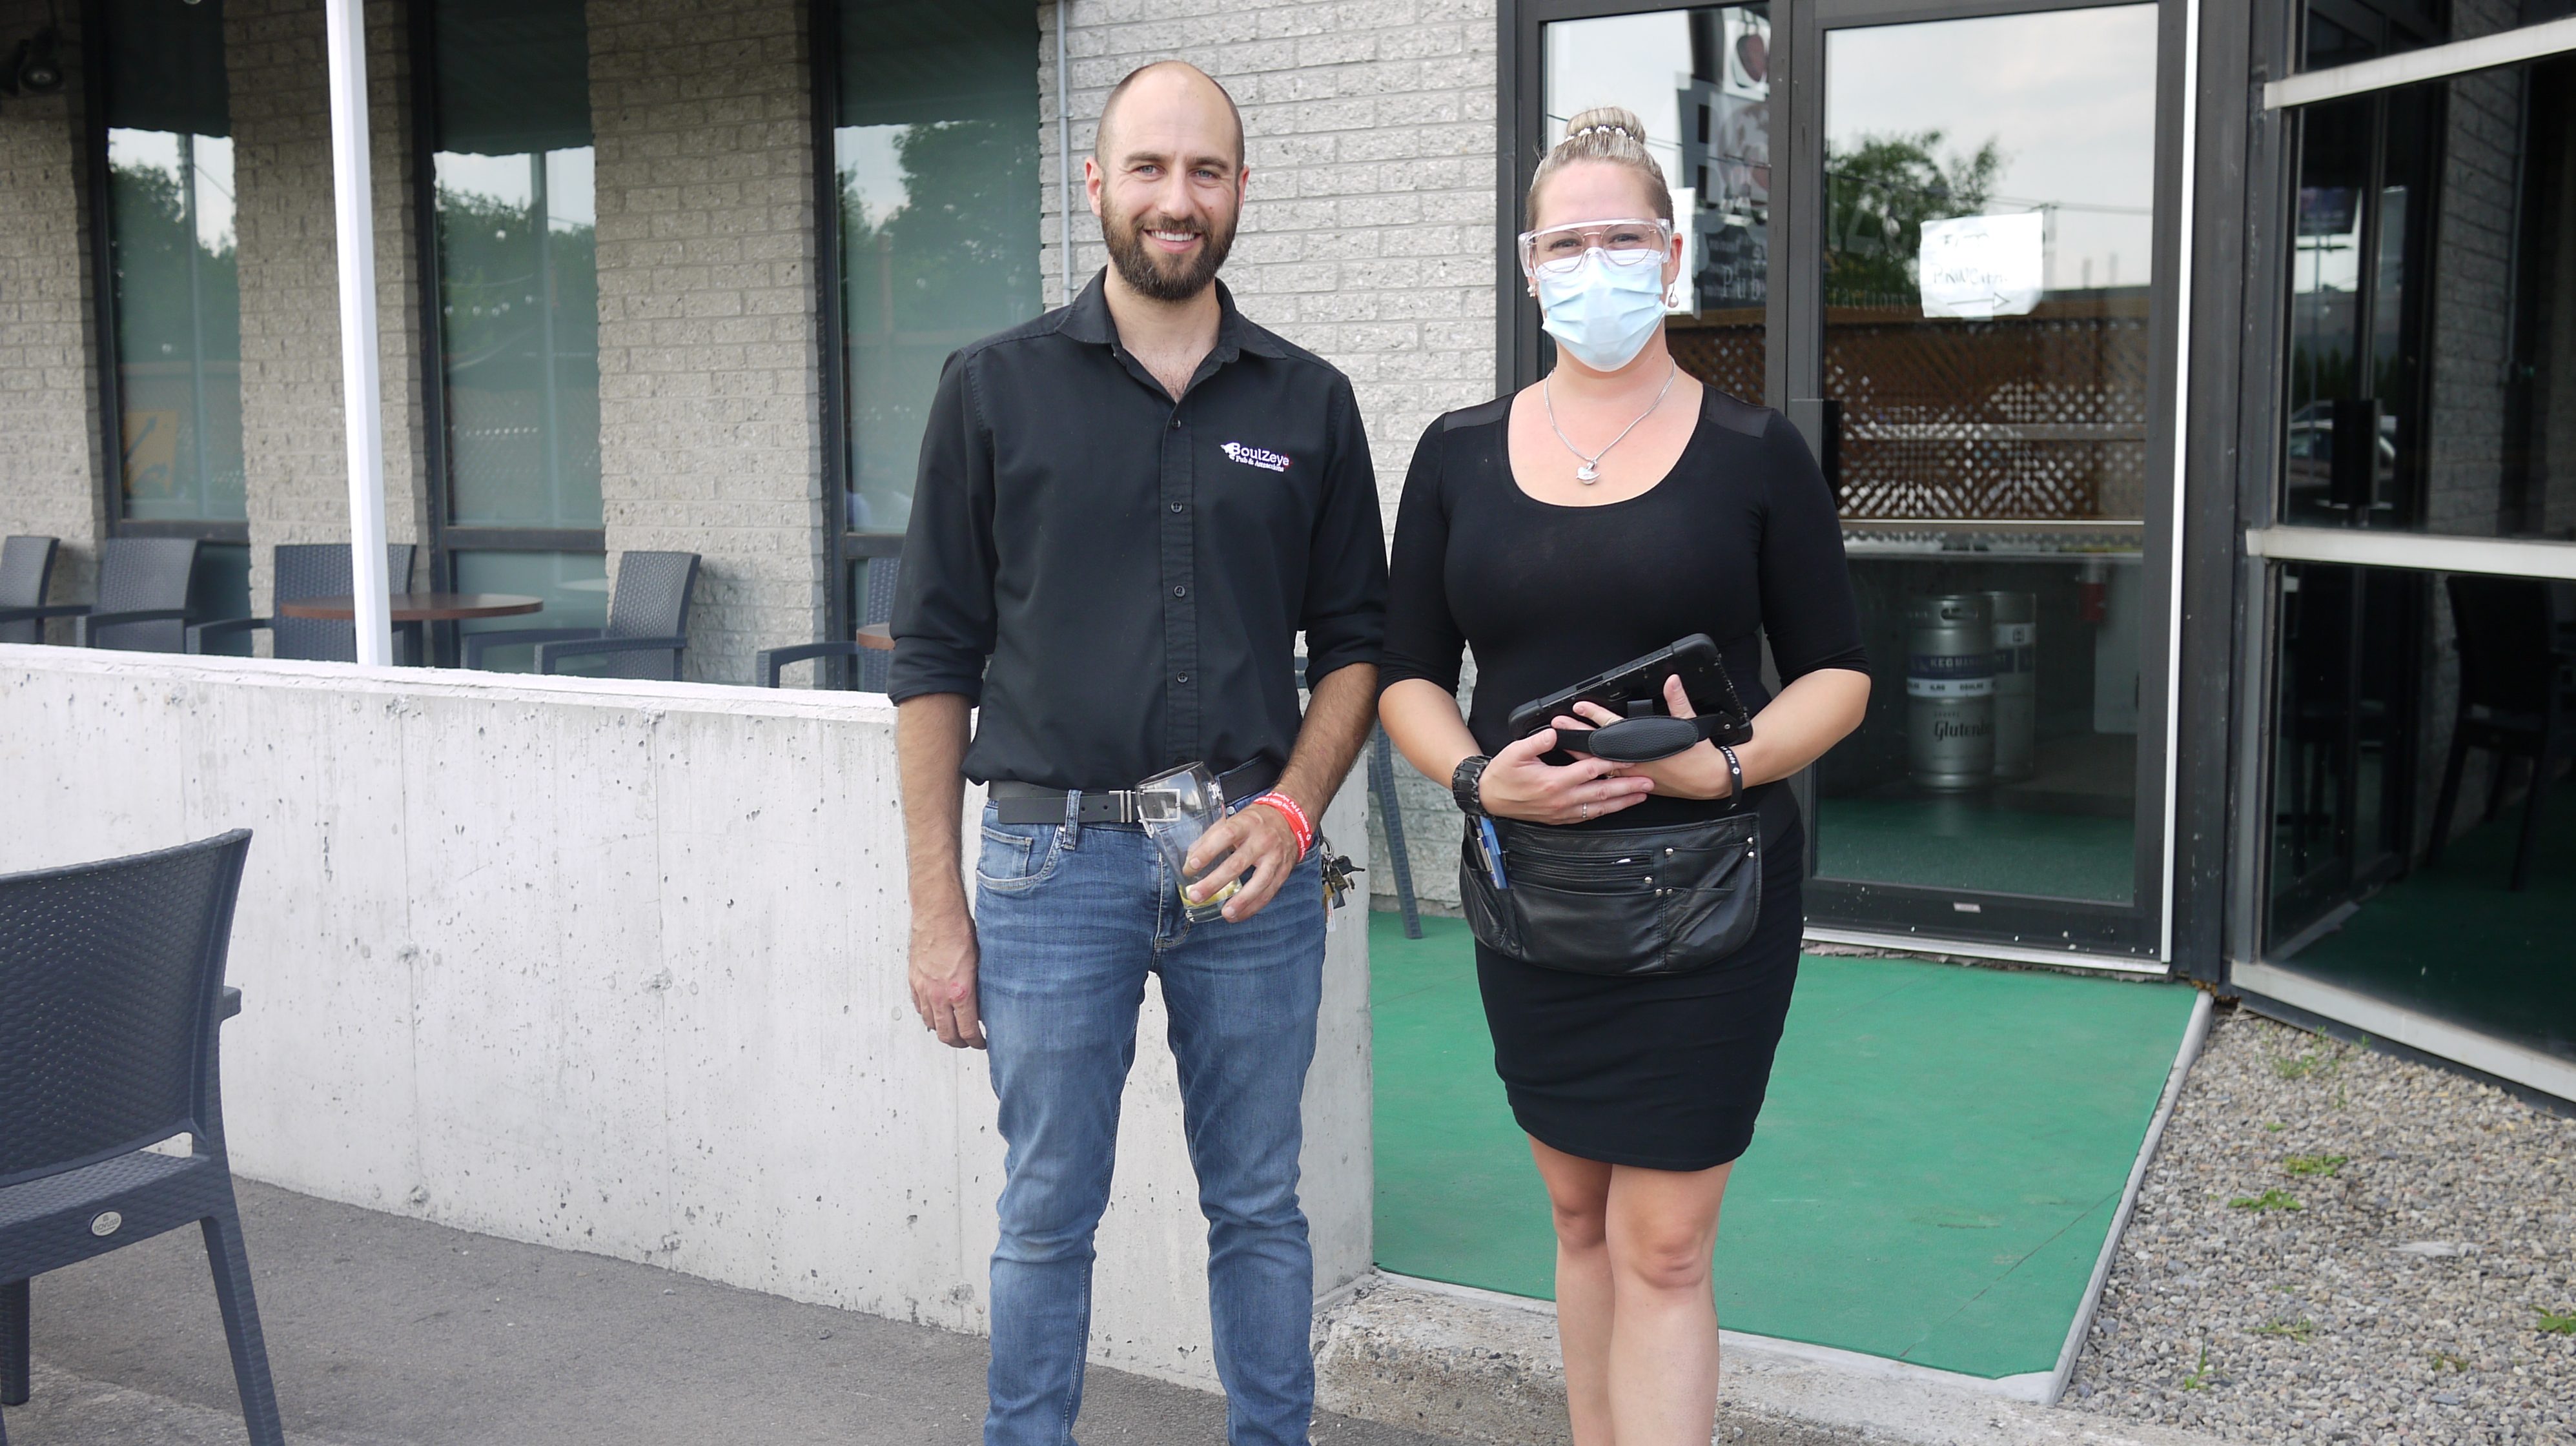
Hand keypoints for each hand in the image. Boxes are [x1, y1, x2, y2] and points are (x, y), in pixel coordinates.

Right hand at [908, 904, 984, 1048]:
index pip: (968, 1031)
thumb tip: (985, 1004)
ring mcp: (924, 989)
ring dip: (943, 1030)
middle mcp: (939, 995)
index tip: (982, 1043)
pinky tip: (936, 1012)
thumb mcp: (981, 963)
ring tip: (953, 1028)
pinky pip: (919, 1007)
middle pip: (947, 1034)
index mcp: (961, 992)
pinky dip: (928, 1014)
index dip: (976, 1042)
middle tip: (968, 1041)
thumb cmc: (960, 932)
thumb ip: (980, 989)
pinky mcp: (914, 981)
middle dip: (959, 1043)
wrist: (937, 914)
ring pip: (931, 1023)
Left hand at [1184, 798, 1303, 921]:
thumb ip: (1212, 836)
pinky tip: (1238, 915)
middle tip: (1197, 895)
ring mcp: (1274, 858)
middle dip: (1215, 882)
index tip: (1192, 865)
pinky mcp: (1283, 872)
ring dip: (1241, 900)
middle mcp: (1262, 841)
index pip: (1225, 836)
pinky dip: (1253, 907)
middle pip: (1238, 863)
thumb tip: (1191, 858)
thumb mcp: (1235, 819)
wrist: (1291, 819)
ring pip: (1258, 882)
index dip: (1208, 851)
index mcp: (1246, 824)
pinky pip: (1268, 893)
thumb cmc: (1257, 822)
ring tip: (1224, 913)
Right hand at [1476, 726, 1655, 825]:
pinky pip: (1588, 816)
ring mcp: (1561, 812)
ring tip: (1641, 796)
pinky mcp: (1560, 818)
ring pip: (1599, 808)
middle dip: (1628, 787)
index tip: (1628, 758)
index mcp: (1552, 782)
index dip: (1611, 764)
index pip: (1590, 770)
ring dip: (1622, 802)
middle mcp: (1561, 800)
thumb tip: (1554, 731)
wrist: (1489, 798)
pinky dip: (1605, 811)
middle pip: (1602, 793)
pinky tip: (1617, 807)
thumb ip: (1536, 741)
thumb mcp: (1514, 752)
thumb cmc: (1502, 774)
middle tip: (1649, 782)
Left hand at [1556, 675, 1734, 800]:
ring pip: (1599, 764)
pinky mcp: (1636, 783)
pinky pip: (1609, 777)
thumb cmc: (1698, 754)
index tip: (1578, 706)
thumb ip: (1677, 700)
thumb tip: (1672, 680)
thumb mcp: (1689, 723)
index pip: (1613, 726)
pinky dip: (1594, 771)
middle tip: (1558, 724)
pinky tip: (1582, 768)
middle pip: (1598, 746)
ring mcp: (1632, 774)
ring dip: (1580, 753)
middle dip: (1577, 733)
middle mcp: (1633, 761)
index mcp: (1643, 744)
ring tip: (1562, 743)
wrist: (1708, 780)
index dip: (1595, 714)